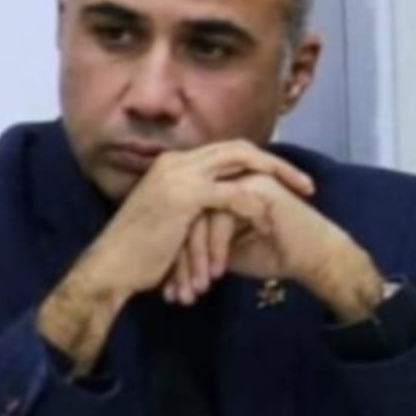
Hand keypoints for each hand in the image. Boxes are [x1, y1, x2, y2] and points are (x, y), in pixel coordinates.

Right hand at [84, 141, 313, 299]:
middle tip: (305, 183)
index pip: (225, 151)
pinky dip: (254, 202)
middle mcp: (177, 161)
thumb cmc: (139, 251)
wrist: (110, 267)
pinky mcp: (183, 196)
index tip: (283, 178)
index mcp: (174, 164)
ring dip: (275, 175)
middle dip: (276, 162)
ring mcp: (179, 175)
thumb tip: (218, 212)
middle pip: (239, 148)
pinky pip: (230, 193)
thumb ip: (192, 207)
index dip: (257, 161)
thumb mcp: (168, 220)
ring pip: (240, 161)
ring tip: (300, 193)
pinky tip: (271, 214)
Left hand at [162, 165, 314, 304]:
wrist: (314, 258)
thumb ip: (200, 243)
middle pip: (186, 214)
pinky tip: (217, 273)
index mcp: (215, 191)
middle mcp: (225, 180)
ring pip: (200, 214)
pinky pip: (222, 215)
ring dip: (196, 257)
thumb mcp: (223, 252)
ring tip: (197, 290)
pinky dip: (216, 247)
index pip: (181, 217)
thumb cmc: (269, 254)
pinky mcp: (257, 187)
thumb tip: (170, 258)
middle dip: (180, 258)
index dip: (175, 255)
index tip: (170, 291)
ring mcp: (241, 179)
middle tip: (178, 294)